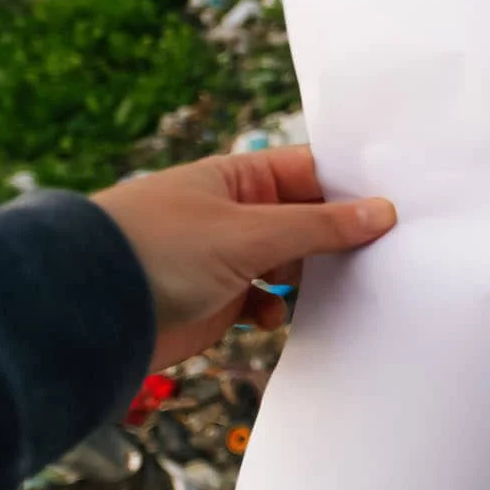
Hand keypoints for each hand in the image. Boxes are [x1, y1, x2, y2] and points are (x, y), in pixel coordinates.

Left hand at [92, 145, 395, 371]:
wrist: (89, 313)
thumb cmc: (159, 251)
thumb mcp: (250, 232)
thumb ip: (321, 226)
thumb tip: (383, 212)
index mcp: (239, 178)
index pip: (311, 173)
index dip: (354, 186)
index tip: (400, 201)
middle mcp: (237, 213)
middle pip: (309, 220)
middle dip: (344, 237)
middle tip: (391, 249)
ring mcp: (229, 257)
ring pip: (294, 263)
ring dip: (316, 278)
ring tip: (348, 288)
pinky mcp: (221, 300)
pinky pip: (268, 302)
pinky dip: (279, 310)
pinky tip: (276, 317)